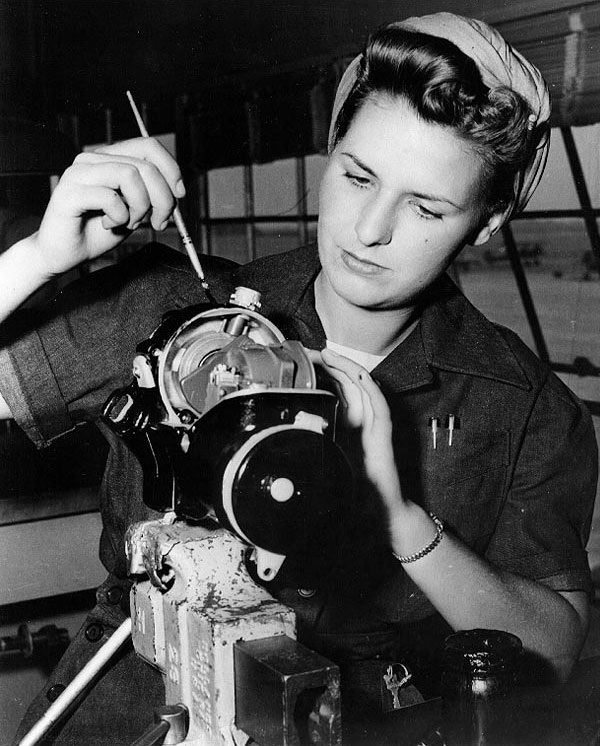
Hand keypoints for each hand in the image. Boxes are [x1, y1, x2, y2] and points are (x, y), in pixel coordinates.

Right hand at [31, 137, 183, 277]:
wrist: (64, 254)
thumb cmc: (96, 232)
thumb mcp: (134, 212)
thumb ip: (152, 196)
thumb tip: (177, 191)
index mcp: (109, 158)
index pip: (148, 146)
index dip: (171, 169)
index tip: (179, 195)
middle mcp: (92, 159)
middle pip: (145, 165)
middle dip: (162, 198)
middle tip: (158, 222)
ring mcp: (79, 173)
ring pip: (130, 175)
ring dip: (140, 206)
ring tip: (129, 222)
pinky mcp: (69, 192)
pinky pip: (110, 198)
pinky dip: (119, 217)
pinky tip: (108, 225)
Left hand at [315, 347, 403, 511]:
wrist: (379, 506)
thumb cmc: (354, 484)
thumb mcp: (323, 455)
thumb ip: (310, 439)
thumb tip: (284, 427)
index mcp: (346, 421)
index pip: (333, 388)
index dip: (320, 372)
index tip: (302, 363)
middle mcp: (361, 417)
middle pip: (346, 381)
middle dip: (330, 364)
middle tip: (311, 352)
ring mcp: (374, 422)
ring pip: (363, 385)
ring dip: (347, 367)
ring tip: (330, 355)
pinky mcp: (384, 432)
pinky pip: (380, 404)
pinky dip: (370, 388)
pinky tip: (358, 376)